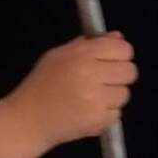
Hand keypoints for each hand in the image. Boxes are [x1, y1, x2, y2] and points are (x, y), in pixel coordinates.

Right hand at [9, 33, 135, 147]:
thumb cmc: (42, 83)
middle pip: (130, 71)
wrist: (27, 120)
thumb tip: (118, 37)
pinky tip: (89, 112)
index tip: (112, 60)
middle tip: (105, 80)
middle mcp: (90, 75)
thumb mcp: (59, 55)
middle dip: (121, 75)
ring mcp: (95, 100)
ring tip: (93, 98)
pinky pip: (117, 114)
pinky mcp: (96, 121)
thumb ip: (89, 43)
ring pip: (125, 94)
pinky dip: (106, 114)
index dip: (121, 54)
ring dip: (113, 96)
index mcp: (81, 55)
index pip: (123, 49)